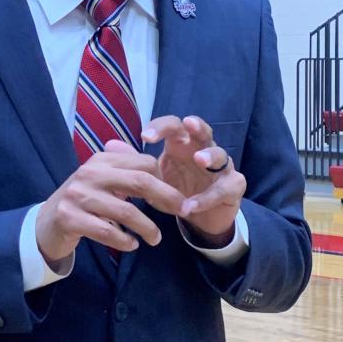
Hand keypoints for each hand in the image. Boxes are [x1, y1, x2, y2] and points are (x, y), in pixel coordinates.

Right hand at [35, 143, 188, 265]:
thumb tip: (159, 166)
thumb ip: (126, 169)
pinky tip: (132, 245)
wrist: (46, 224)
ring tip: (155, 238)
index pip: (143, 163)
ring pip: (126, 211)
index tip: (174, 197)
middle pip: (139, 182)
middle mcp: (89, 173)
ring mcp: (78, 195)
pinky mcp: (70, 218)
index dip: (164, 180)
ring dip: (147, 228)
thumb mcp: (102, 180)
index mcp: (101, 159)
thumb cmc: (82, 202)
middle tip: (181, 212)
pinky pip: (107, 231)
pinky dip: (125, 241)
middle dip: (166, 198)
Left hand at [142, 115, 246, 244]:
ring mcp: (222, 167)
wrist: (200, 217)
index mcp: (183, 145)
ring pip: (221, 154)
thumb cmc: (177, 190)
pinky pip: (225, 188)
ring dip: (210, 155)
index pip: (174, 126)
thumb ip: (133, 162)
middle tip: (188, 124)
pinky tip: (192, 206)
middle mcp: (204, 150)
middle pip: (202, 130)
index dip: (161, 127)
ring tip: (199, 159)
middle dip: (196, 126)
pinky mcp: (234, 186)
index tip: (144, 137)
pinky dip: (208, 197)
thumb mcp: (154, 178)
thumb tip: (108, 144)